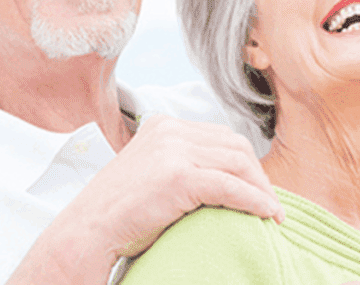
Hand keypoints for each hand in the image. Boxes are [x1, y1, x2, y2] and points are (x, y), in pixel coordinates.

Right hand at [8, 115, 281, 283]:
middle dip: (258, 175)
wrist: (86, 233)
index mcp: (164, 125)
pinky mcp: (179, 176)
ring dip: (262, 189)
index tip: (258, 187)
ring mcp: (173, 151)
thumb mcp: (152, 173)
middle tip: (270, 201)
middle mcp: (170, 130)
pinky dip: (256, 201)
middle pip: (235, 146)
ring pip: (238, 165)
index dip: (245, 163)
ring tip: (272, 213)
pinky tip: (268, 215)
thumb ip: (181, 163)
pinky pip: (231, 187)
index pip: (221, 136)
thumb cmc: (119, 213)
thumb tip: (224, 175)